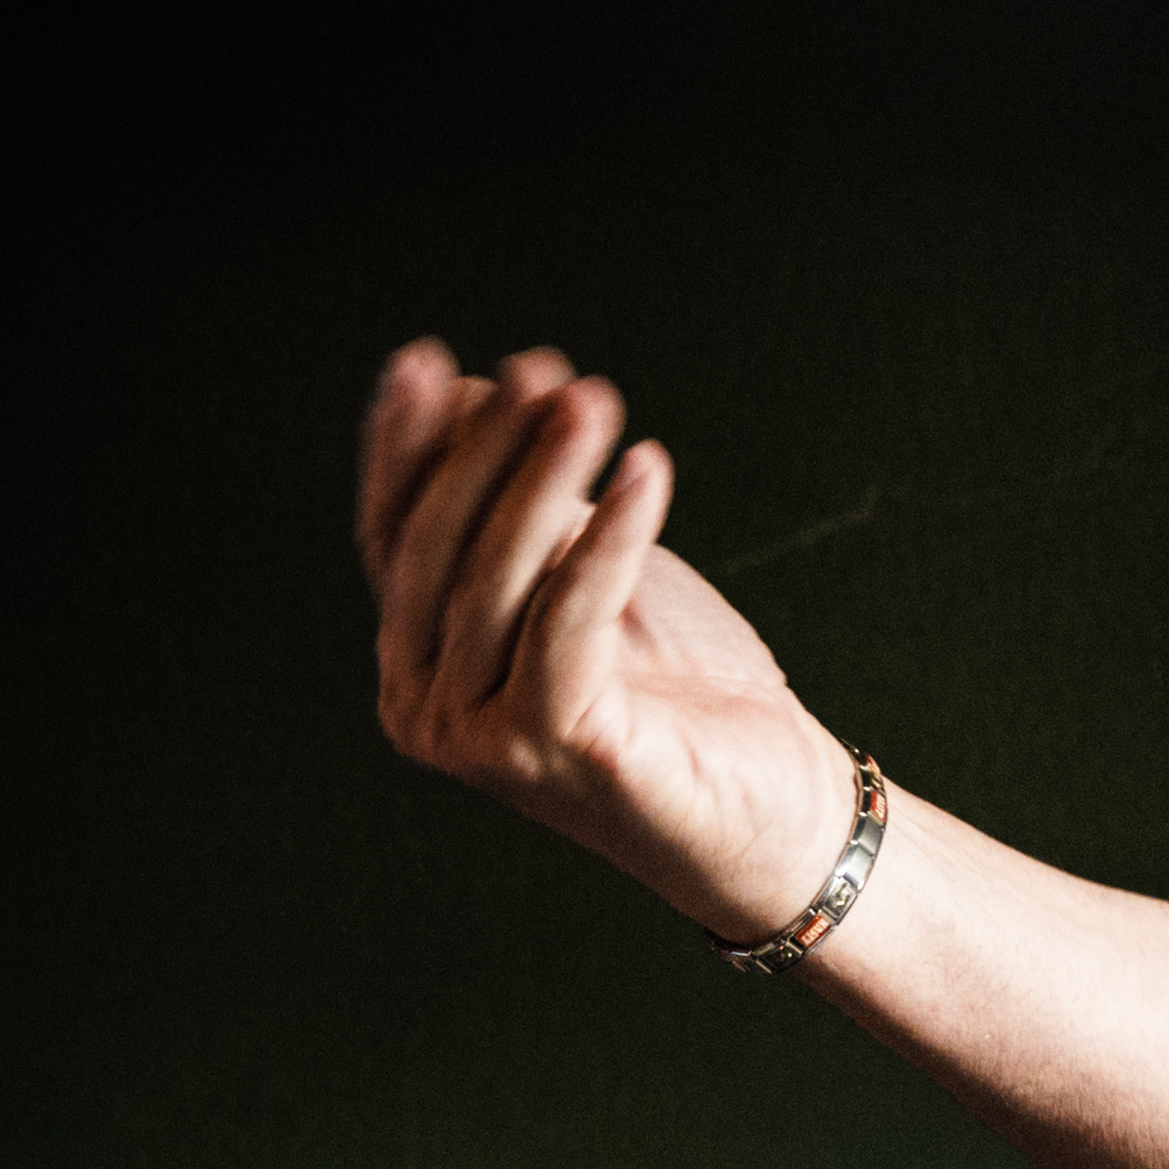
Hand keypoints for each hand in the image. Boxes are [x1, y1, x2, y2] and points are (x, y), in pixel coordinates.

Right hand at [359, 339, 851, 944]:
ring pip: (498, 578)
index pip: (392, 533)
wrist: (775, 809)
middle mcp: (423, 704)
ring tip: (593, 398)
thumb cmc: (684, 688)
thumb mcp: (594, 574)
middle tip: (540, 370)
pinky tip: (649, 468)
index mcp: (420, 659)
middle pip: (437, 549)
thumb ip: (529, 506)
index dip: (405, 445)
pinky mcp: (552, 748)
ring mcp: (478, 736)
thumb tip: (472, 390)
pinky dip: (608, 539)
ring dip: (547, 477)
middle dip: (486, 448)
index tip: (426, 359)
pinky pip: (569, 622)